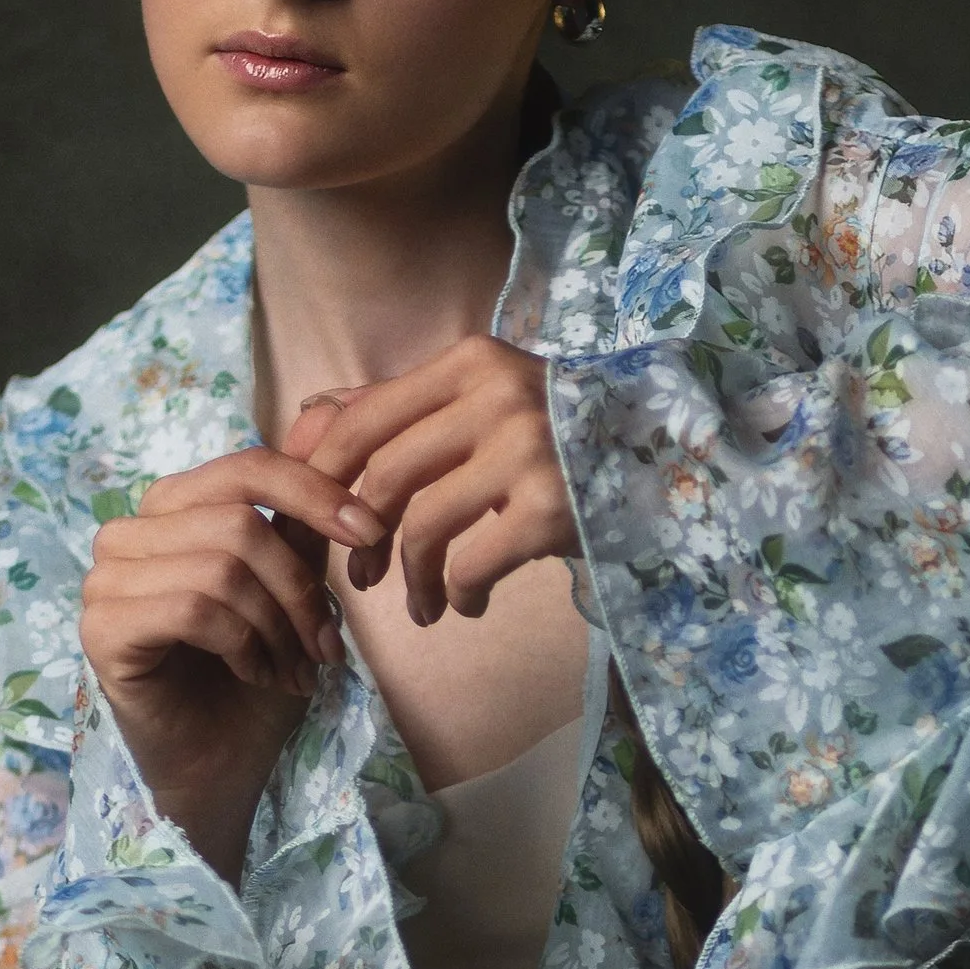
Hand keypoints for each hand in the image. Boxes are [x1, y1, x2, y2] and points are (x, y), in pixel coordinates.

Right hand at [81, 450, 386, 879]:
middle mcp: (127, 534)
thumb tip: (329, 418)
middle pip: (236, 518)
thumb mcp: (295, 589)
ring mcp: (104, 581)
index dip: (313, 490)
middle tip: (324, 645)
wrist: (225, 768)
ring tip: (294, 669)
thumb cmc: (257, 680)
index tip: (371, 532)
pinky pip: (193, 608)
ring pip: (220, 564)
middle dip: (299, 586)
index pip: (245, 467)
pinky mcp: (101, 630)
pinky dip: (244, 646)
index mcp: (172, 511)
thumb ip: (301, 517)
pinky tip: (256, 676)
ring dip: (278, 625)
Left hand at [288, 337, 580, 627]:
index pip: (363, 419)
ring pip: (423, 525)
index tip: (312, 524)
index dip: (322, 479)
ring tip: (420, 605)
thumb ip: (396, 406)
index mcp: (469, 363)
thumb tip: (304, 422)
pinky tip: (467, 602)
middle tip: (360, 578)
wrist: (665, 456)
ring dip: (411, 579)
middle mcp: (497, 397)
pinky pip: (471, 563)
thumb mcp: (479, 399)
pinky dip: (457, 593)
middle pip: (386, 475)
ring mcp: (528, 451)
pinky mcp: (552, 508)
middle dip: (359, 539)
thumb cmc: (556, 433)